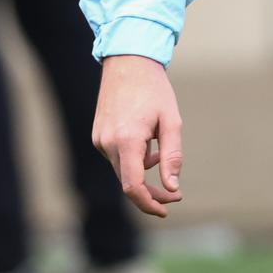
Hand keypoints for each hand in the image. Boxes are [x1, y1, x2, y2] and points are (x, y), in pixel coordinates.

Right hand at [92, 55, 183, 217]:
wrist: (128, 62)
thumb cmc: (154, 90)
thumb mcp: (171, 122)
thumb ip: (172, 157)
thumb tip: (172, 187)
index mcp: (127, 140)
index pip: (132, 187)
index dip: (148, 204)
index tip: (165, 210)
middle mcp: (108, 143)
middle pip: (128, 182)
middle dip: (152, 191)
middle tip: (175, 193)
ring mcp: (99, 139)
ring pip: (123, 169)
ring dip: (143, 171)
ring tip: (161, 153)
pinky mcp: (97, 134)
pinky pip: (117, 156)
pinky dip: (133, 158)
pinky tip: (147, 141)